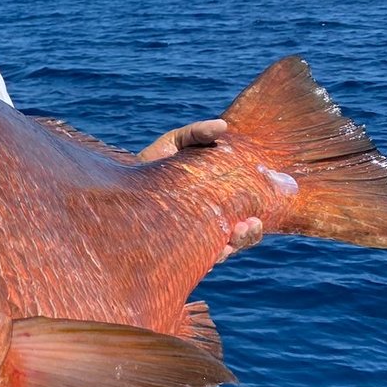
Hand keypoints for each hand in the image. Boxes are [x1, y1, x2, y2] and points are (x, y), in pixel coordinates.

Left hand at [138, 118, 263, 262]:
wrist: (116, 183)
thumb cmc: (151, 164)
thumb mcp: (175, 144)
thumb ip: (197, 134)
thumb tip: (223, 126)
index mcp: (217, 202)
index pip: (248, 213)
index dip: (263, 210)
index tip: (270, 203)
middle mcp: (207, 225)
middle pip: (239, 238)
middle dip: (250, 234)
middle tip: (251, 223)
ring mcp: (190, 239)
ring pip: (221, 252)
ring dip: (233, 245)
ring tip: (236, 233)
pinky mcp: (171, 249)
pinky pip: (193, 260)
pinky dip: (207, 254)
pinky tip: (215, 247)